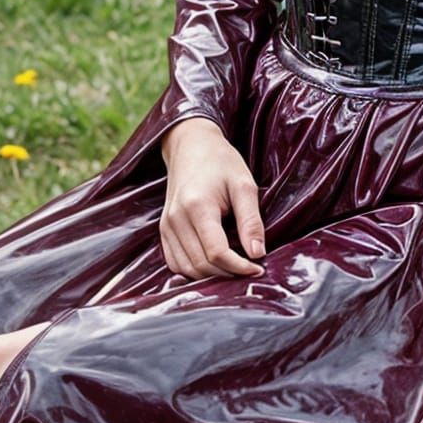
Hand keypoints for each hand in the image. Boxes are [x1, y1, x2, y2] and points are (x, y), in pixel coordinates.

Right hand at [159, 118, 266, 279]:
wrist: (191, 147)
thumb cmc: (221, 163)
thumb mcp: (244, 185)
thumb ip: (251, 221)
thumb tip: (257, 254)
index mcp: (197, 206)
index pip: (216, 252)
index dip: (239, 267)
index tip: (258, 269)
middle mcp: (176, 219)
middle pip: (201, 265)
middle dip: (228, 274)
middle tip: (250, 269)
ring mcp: (166, 226)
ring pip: (187, 269)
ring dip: (212, 276)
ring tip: (234, 268)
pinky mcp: (164, 230)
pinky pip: (175, 263)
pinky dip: (194, 271)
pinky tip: (214, 265)